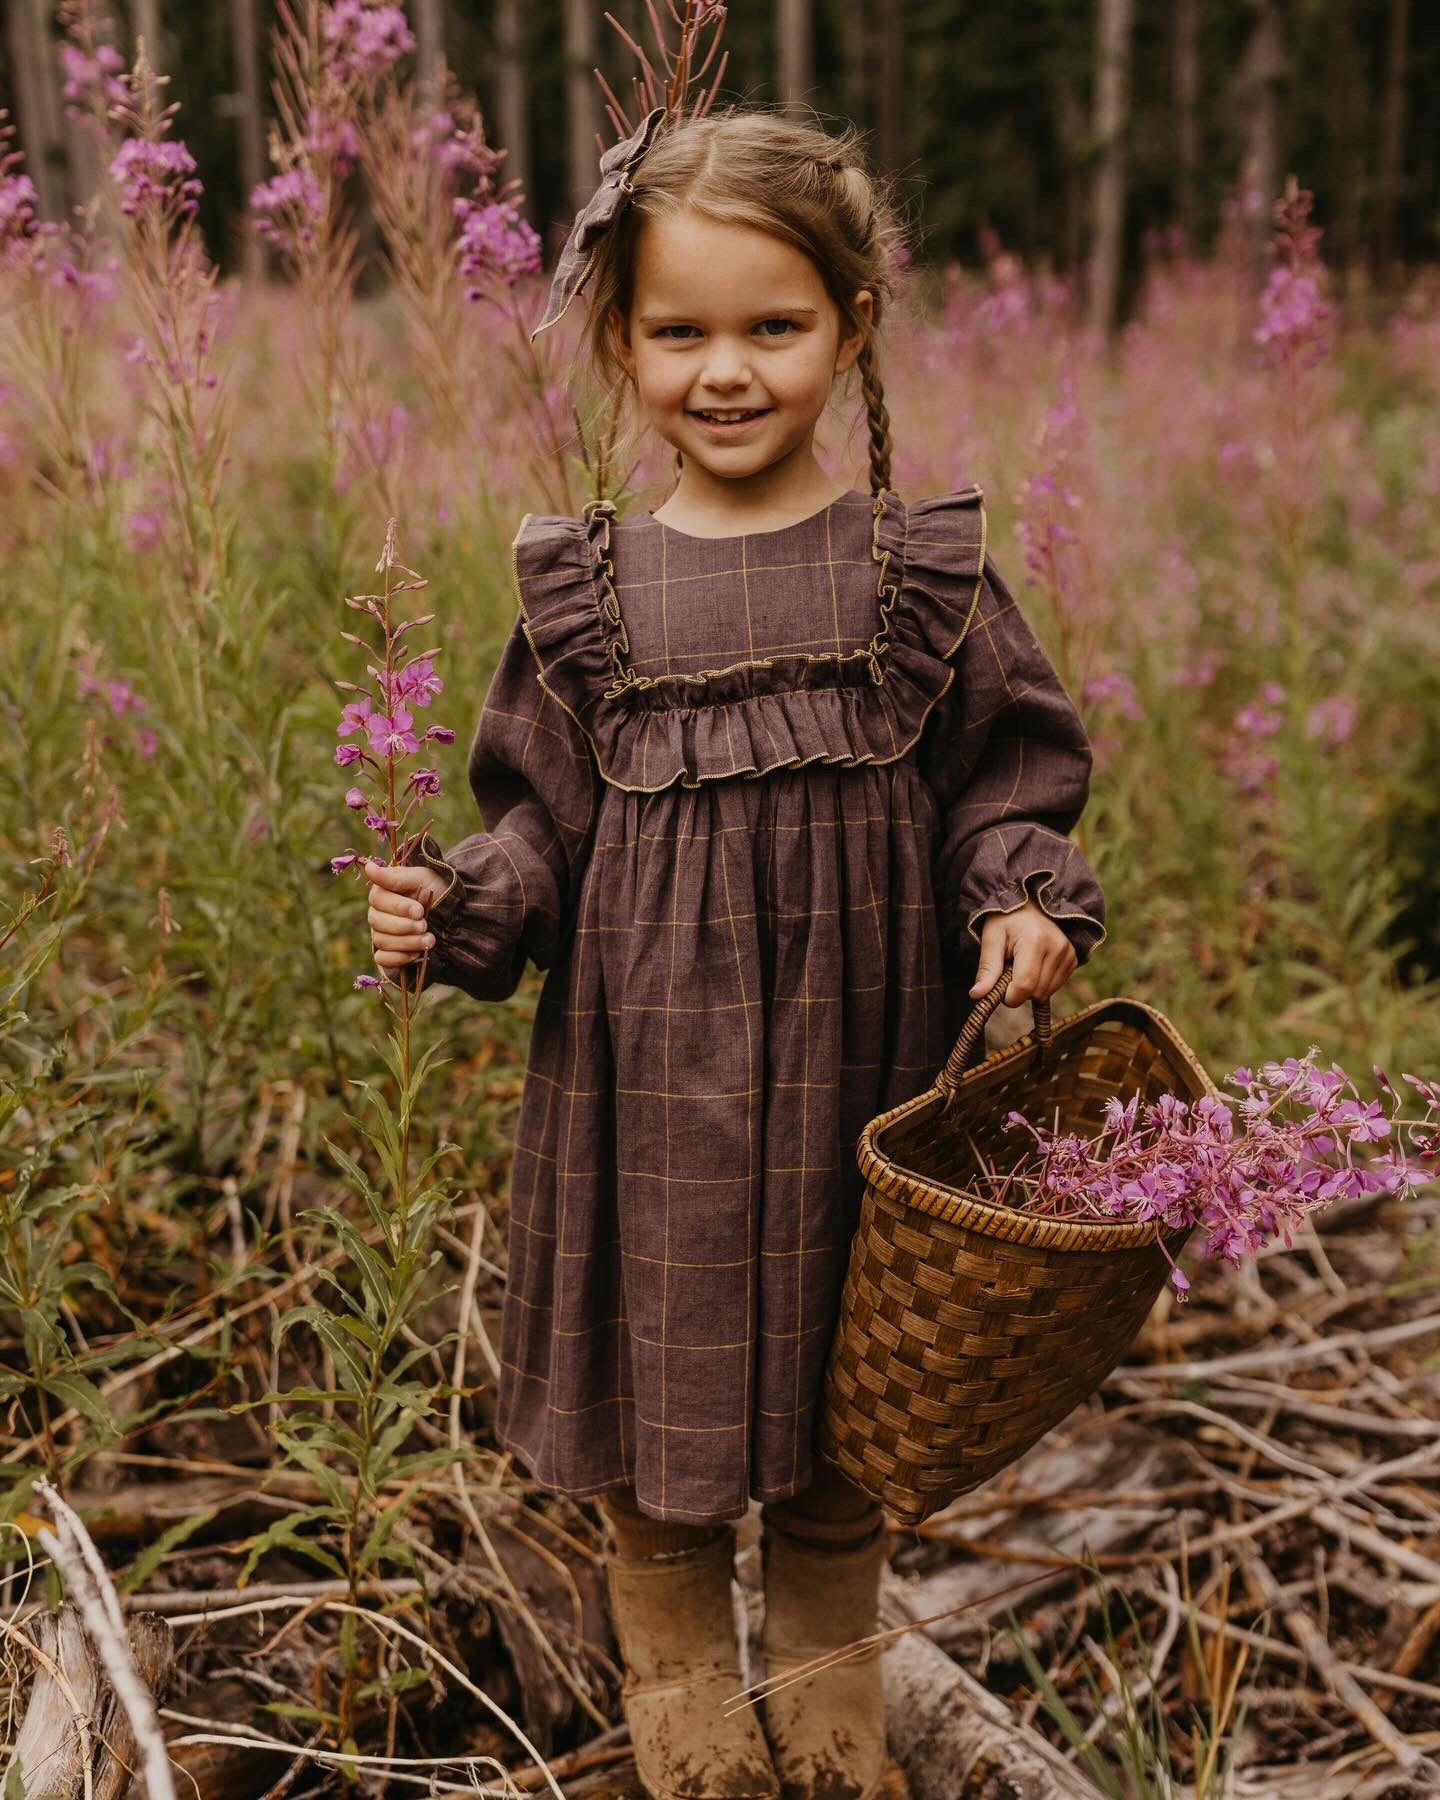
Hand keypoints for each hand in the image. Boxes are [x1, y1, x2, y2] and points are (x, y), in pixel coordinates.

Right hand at [365, 857, 449, 972]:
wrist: (456, 912)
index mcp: (384, 892)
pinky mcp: (389, 953)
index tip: (419, 910)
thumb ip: (395, 877)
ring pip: (381, 941)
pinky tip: (417, 954)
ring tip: (430, 940)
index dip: (398, 907)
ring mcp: (382, 934)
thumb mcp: (421, 878)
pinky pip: (382, 959)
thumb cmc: (436, 889)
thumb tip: (369, 868)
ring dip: (407, 942)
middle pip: (377, 922)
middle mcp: (379, 913)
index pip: (377, 899)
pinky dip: (399, 958)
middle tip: (425, 925)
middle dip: (405, 926)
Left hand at [969, 899, 1076, 1005]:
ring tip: (1022, 965)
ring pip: (1046, 993)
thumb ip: (987, 968)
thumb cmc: (1005, 921)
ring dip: (1030, 988)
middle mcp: (1057, 947)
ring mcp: (1068, 953)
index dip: (1008, 996)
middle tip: (1009, 969)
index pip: (1024, 985)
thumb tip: (976, 995)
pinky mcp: (1072, 958)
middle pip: (1036, 992)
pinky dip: (1041, 983)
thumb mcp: (991, 939)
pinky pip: (1055, 987)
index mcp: (1035, 941)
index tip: (998, 987)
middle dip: (1018, 990)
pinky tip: (1034, 966)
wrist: (1028, 905)